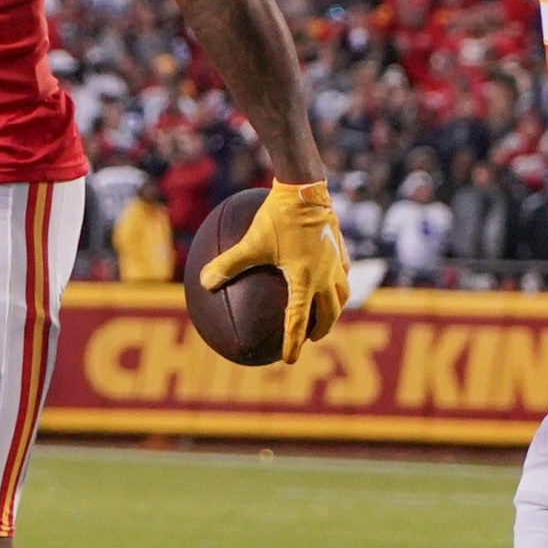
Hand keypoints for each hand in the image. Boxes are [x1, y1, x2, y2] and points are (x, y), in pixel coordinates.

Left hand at [199, 180, 350, 365]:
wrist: (306, 187)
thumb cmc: (278, 216)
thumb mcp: (251, 242)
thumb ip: (229, 264)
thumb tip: (204, 282)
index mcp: (305, 280)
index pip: (299, 321)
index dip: (293, 342)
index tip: (288, 360)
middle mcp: (326, 275)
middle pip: (329, 313)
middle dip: (320, 329)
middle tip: (310, 339)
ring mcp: (336, 261)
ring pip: (341, 295)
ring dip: (334, 309)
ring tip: (326, 314)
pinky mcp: (340, 246)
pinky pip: (343, 272)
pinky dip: (338, 283)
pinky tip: (329, 278)